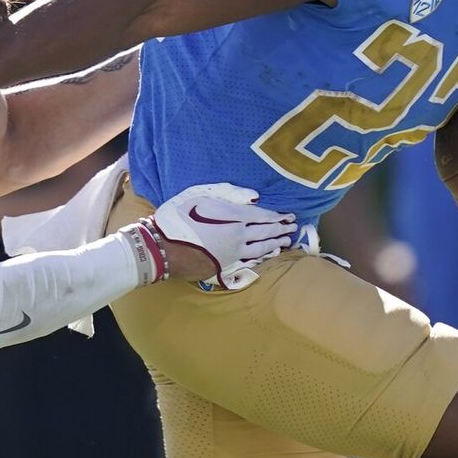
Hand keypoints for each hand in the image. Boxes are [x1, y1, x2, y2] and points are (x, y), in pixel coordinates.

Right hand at [143, 183, 296, 288]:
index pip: (263, 216)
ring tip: (285, 242)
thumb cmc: (179, 218)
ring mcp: (234, 252)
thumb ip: (228, 194)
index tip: (289, 216)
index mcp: (235, 217)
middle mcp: (239, 235)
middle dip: (281, 229)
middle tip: (293, 227)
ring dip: (275, 244)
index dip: (277, 216)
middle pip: (266, 232)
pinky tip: (267, 255)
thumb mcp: (201, 195)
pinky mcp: (226, 264)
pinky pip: (250, 259)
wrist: (165, 248)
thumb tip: (254, 197)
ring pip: (261, 248)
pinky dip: (262, 256)